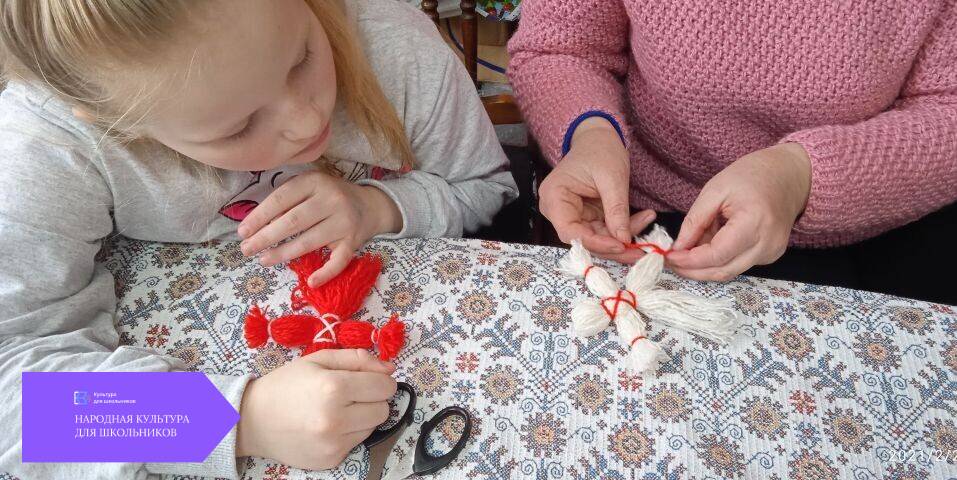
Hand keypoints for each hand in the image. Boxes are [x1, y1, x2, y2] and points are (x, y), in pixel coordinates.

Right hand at [235, 349, 396, 469]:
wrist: (253, 420)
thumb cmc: (286, 385)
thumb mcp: (318, 359)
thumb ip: (357, 359)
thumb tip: (389, 368)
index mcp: (333, 387)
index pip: (384, 386)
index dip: (380, 379)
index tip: (368, 378)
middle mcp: (336, 418)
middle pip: (384, 408)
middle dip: (373, 398)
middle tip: (351, 394)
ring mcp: (334, 442)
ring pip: (374, 426)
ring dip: (363, 416)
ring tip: (338, 409)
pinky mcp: (332, 459)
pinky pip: (358, 442)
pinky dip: (350, 431)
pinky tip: (329, 425)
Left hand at [237, 171, 401, 285]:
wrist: (370, 205)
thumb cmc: (330, 196)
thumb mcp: (310, 187)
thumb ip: (287, 200)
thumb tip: (259, 224)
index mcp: (315, 182)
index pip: (281, 199)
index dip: (259, 216)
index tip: (242, 232)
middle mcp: (331, 200)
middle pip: (293, 221)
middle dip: (265, 237)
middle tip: (246, 249)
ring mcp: (344, 222)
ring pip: (309, 242)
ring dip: (283, 254)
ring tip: (264, 260)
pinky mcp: (353, 242)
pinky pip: (339, 261)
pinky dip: (325, 273)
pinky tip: (310, 282)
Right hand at [538, 117, 654, 263]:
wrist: (599, 137)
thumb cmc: (600, 150)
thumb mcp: (612, 178)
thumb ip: (616, 210)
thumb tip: (623, 240)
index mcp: (554, 197)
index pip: (570, 232)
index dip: (595, 243)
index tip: (621, 246)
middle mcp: (559, 210)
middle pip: (584, 240)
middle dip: (613, 245)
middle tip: (641, 249)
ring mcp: (573, 215)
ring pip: (597, 238)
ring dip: (622, 237)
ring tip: (647, 223)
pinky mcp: (587, 216)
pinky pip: (604, 230)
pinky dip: (624, 228)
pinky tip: (643, 218)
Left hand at [667, 142, 811, 280]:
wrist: (789, 175)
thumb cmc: (752, 176)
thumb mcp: (715, 190)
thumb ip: (695, 221)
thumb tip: (678, 248)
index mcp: (754, 222)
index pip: (717, 255)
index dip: (690, 261)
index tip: (669, 257)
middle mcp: (767, 244)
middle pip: (723, 271)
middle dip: (693, 271)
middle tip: (671, 262)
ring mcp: (772, 252)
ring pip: (730, 271)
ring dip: (704, 266)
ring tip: (687, 250)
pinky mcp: (771, 255)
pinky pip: (739, 264)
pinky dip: (718, 260)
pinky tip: (708, 245)